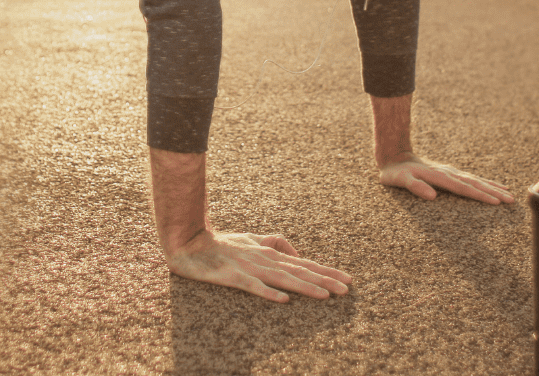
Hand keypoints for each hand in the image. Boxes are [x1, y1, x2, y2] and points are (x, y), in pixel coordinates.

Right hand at [165, 229, 352, 302]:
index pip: (305, 263)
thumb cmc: (222, 243)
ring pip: (283, 278)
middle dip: (325, 280)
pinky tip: (283, 300)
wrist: (190, 242)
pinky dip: (268, 292)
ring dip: (305, 287)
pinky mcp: (232, 276)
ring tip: (325, 295)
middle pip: (300, 271)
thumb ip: (274, 242)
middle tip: (347, 289)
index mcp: (270, 252)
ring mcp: (249, 267)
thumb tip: (296, 252)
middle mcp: (265, 259)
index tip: (348, 279)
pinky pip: (253, 286)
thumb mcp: (252, 238)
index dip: (327, 271)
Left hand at [379, 155, 514, 204]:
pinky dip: (485, 182)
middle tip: (512, 200)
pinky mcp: (450, 173)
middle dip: (494, 192)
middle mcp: (448, 173)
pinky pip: (471, 178)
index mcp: (439, 177)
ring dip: (493, 187)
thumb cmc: (395, 172)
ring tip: (509, 193)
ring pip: (476, 180)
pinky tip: (495, 185)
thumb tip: (432, 196)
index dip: (480, 196)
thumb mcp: (400, 180)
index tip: (496, 202)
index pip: (463, 189)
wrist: (394, 155)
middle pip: (475, 184)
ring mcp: (450, 172)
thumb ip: (415, 187)